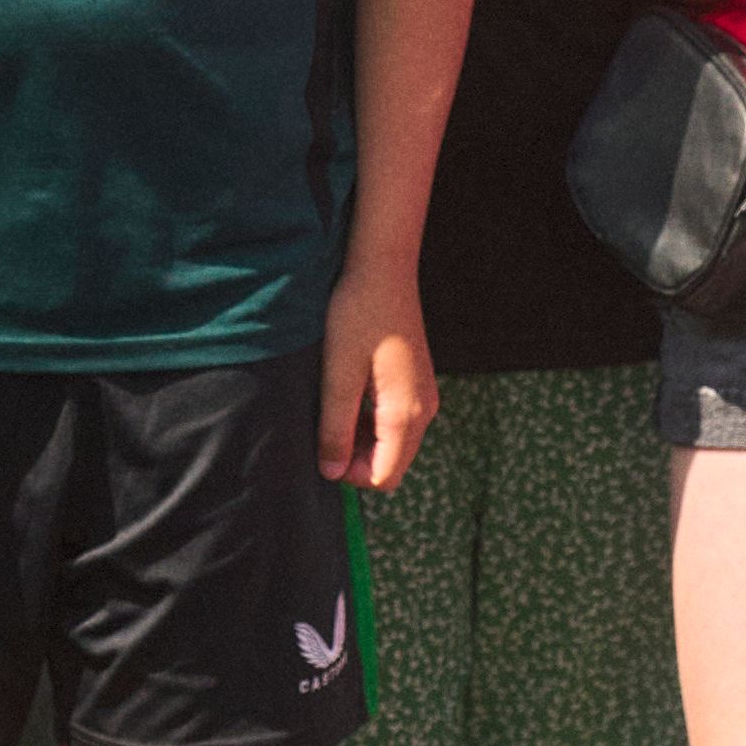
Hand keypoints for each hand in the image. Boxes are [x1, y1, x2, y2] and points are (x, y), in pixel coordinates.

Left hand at [321, 258, 441, 492]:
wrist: (383, 267)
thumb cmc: (358, 314)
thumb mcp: (338, 374)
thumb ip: (335, 427)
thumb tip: (331, 472)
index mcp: (407, 413)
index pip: (383, 477)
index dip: (348, 474)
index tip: (321, 445)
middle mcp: (424, 410)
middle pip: (391, 464)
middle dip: (355, 458)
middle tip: (324, 425)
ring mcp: (422, 396)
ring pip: (393, 444)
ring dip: (361, 439)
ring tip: (333, 406)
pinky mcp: (415, 383)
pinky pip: (395, 421)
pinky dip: (370, 421)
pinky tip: (348, 392)